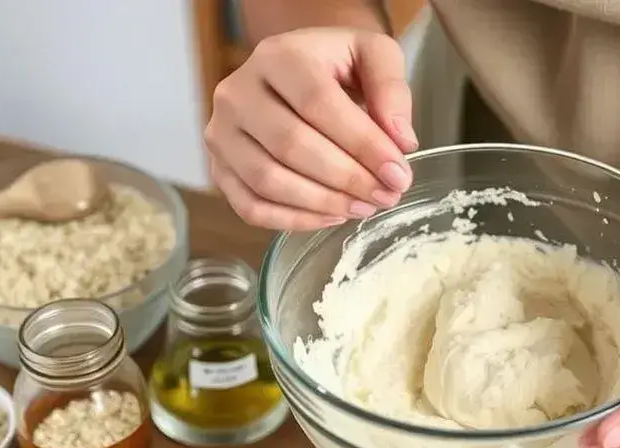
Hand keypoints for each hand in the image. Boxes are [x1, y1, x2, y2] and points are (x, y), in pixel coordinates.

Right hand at [206, 28, 417, 229]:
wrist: (296, 69)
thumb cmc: (336, 64)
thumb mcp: (373, 54)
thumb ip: (391, 89)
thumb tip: (400, 141)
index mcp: (277, 56)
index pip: (318, 104)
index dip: (361, 144)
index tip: (398, 172)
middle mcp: (237, 92)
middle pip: (291, 146)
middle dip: (347, 178)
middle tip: (386, 195)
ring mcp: (221, 133)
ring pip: (268, 181)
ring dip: (323, 203)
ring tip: (364, 207)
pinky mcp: (219, 167)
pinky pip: (250, 207)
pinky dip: (294, 220)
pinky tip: (332, 216)